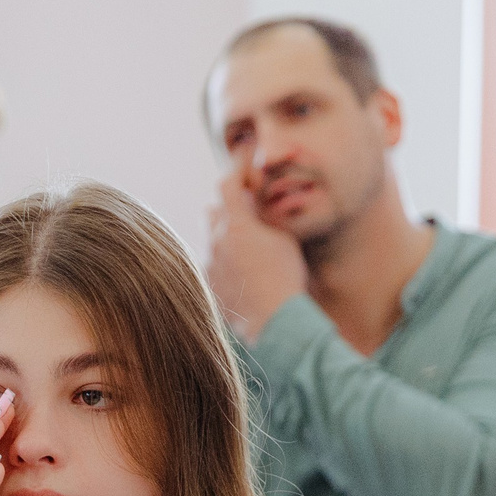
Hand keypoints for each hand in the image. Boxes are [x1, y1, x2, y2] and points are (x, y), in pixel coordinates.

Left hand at [205, 167, 306, 340]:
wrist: (273, 320)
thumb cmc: (285, 277)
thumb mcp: (283, 238)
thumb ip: (265, 217)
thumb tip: (255, 204)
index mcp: (236, 225)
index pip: (227, 186)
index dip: (236, 175)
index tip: (245, 176)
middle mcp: (216, 242)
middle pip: (215, 212)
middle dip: (230, 209)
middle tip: (249, 215)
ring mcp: (210, 265)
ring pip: (212, 241)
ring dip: (227, 239)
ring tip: (249, 251)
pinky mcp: (209, 286)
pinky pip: (213, 266)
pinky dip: (225, 264)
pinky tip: (244, 275)